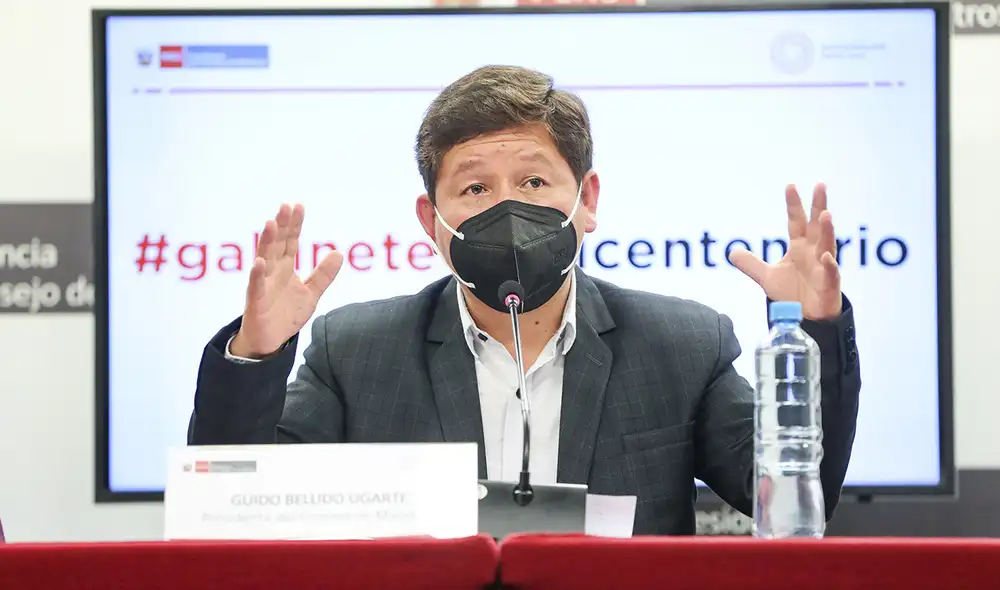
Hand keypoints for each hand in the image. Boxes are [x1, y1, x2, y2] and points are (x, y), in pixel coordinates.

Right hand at [230, 204, 343, 357]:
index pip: (290, 241)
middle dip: (281, 225)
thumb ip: (323, 275)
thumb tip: (339, 253)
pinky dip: (257, 275)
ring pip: (263, 259)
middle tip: (285, 206)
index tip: (298, 206)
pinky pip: (256, 287)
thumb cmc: (286, 314)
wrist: (270, 342)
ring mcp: (262, 285)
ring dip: (266, 242)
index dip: (294, 224)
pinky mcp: (256, 302)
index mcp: (284, 268)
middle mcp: (272, 272)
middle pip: (276, 244)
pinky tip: (259, 262)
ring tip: (270, 224)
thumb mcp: (311, 293)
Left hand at [728, 184, 841, 320]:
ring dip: (826, 231)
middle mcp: (814, 252)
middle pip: (816, 225)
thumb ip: (751, 264)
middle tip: (820, 185)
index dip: (793, 205)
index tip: (790, 186)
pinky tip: (826, 256)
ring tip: (825, 214)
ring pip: (827, 245)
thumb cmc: (792, 294)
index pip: (796, 221)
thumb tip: (731, 252)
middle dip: (819, 206)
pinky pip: (831, 273)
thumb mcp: (766, 277)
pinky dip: (829, 265)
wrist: (805, 318)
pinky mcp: (829, 286)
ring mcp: (823, 268)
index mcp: (799, 247)